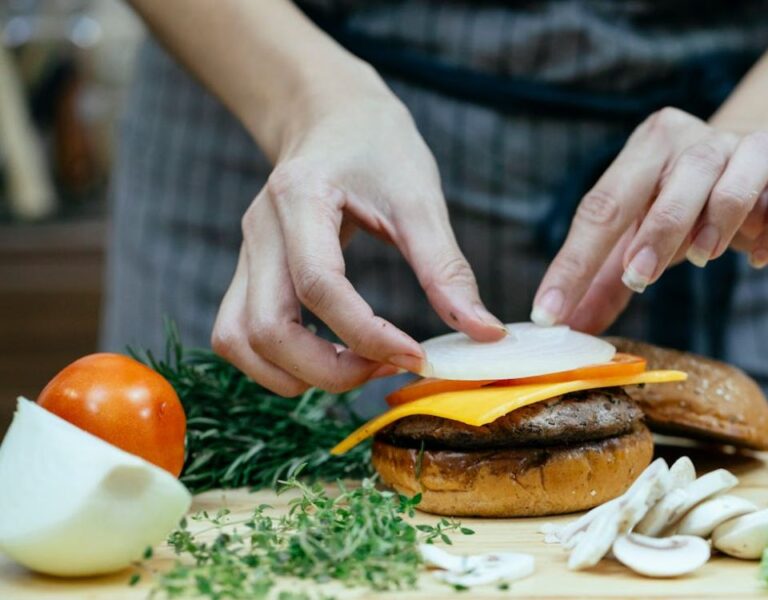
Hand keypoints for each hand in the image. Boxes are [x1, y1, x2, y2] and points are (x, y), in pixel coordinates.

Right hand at [212, 80, 504, 395]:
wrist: (331, 114)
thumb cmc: (376, 145)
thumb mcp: (420, 198)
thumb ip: (447, 270)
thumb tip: (486, 333)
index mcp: (300, 199)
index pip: (318, 286)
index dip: (367, 333)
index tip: (416, 355)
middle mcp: (260, 231)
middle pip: (266, 328)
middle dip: (328, 370)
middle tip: (388, 368)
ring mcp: (246, 254)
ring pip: (240, 341)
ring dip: (296, 375)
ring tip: (359, 368)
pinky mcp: (248, 273)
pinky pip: (241, 335)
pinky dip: (279, 363)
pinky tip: (331, 358)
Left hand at [532, 107, 767, 333]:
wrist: (755, 164)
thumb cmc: (681, 204)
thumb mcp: (634, 233)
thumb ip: (602, 278)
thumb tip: (566, 328)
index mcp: (650, 146)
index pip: (604, 203)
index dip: (575, 262)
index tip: (551, 313)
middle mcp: (701, 141)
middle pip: (681, 179)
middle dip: (656, 233)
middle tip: (637, 278)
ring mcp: (754, 155)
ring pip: (741, 179)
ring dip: (720, 222)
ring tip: (701, 259)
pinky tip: (759, 259)